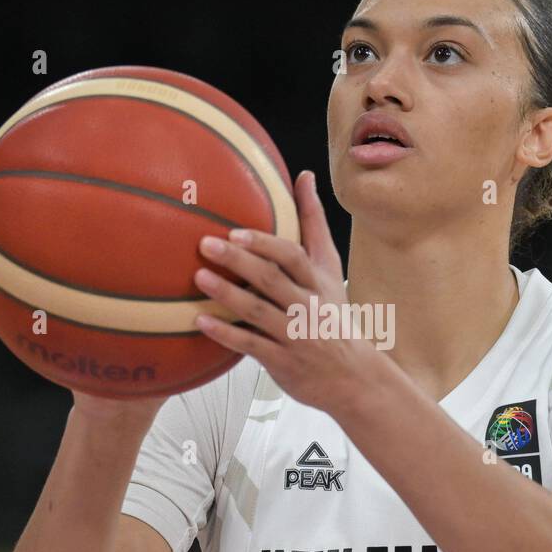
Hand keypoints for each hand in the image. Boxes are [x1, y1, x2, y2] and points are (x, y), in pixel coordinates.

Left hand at [192, 169, 375, 415]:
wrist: (352, 375)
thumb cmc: (332, 313)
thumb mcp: (329, 269)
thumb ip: (313, 224)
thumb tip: (305, 175)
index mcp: (318, 282)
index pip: (293, 257)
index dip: (265, 244)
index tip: (236, 232)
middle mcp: (308, 306)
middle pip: (271, 280)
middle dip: (239, 262)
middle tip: (206, 244)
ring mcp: (295, 335)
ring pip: (258, 312)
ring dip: (227, 294)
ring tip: (199, 278)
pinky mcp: (282, 361)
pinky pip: (251, 345)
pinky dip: (226, 333)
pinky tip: (201, 321)